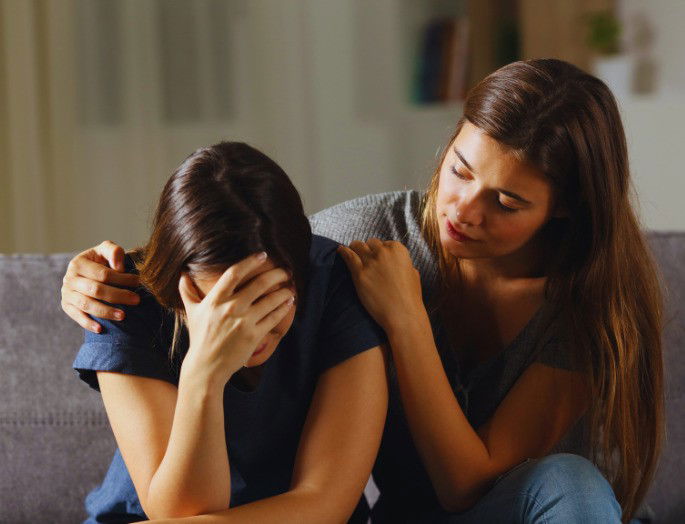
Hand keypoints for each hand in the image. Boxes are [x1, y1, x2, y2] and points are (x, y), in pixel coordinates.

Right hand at [61, 241, 140, 332]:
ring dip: (106, 311)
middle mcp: (69, 278)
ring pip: (87, 305)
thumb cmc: (101, 260)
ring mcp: (66, 293)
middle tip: (136, 300)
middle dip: (118, 296)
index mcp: (78, 263)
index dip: (121, 279)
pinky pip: (77, 316)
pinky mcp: (67, 306)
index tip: (137, 282)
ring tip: (123, 316)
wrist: (87, 272)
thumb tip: (119, 267)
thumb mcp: (106, 250)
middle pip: (96, 290)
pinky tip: (101, 329)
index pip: (102, 274)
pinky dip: (88, 323)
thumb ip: (114, 252)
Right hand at [178, 253, 294, 386]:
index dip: (250, 261)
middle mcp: (231, 308)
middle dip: (276, 275)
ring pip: (270, 300)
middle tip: (285, 271)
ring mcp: (244, 322)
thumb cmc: (200, 337)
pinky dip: (283, 308)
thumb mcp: (192, 313)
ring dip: (283, 292)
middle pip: (259, 284)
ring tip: (290, 287)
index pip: (234, 273)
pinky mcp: (254, 335)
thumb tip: (182, 275)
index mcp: (215, 300)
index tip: (262, 255)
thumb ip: (187, 292)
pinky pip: (273, 318)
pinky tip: (288, 302)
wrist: (207, 366)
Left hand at [337, 239, 426, 332]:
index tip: (377, 256)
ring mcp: (371, 262)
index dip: (381, 250)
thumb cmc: (410, 298)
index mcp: (398, 250)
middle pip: (371, 243)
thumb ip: (403, 263)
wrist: (402, 314)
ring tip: (351, 251)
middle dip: (368, 249)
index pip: (385, 243)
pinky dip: (343, 252)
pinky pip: (348, 256)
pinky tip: (340, 251)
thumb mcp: (413, 273)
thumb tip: (396, 262)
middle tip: (365, 257)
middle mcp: (384, 252)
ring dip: (355, 248)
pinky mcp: (359, 273)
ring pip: (357, 246)